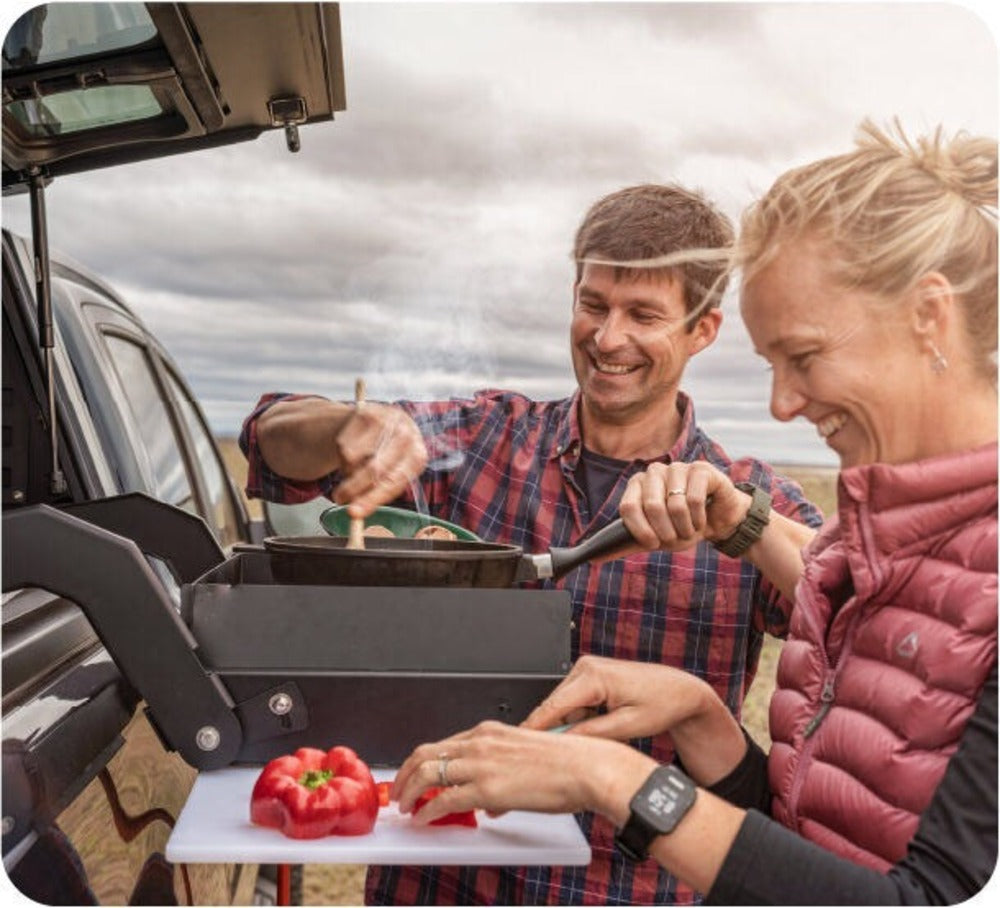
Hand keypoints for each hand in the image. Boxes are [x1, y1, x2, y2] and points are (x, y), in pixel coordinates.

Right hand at [332, 403, 427, 515]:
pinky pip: (344, 444)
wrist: (381, 422)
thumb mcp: (392, 473)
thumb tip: (355, 511)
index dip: (372, 499)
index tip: (354, 513)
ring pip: (353, 457)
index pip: (394, 481)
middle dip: (353, 488)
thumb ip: (378, 491)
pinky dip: (341, 456)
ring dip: (346, 471)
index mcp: (417, 456)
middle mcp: (406, 435)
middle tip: (339, 500)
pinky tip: (349, 455)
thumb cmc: (387, 456)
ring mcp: (387, 422)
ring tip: (350, 472)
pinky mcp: (367, 413)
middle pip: (375, 468)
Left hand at [391, 721, 654, 826]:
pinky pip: (444, 799)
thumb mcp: (525, 756)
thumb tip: (491, 802)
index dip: (423, 761)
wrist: (586, 768)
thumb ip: (502, 772)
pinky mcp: (486, 788)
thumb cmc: (567, 763)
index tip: (415, 774)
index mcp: (490, 731)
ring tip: (404, 806)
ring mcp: (481, 764)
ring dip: (409, 791)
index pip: (443, 743)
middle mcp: (480, 742)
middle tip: (398, 791)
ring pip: (427, 773)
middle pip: (426, 753)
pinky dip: (427, 810)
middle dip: (405, 773)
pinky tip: (423, 818)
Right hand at [521, 656, 745, 783]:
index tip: (520, 746)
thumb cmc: (662, 704)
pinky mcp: (590, 675)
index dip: (534, 729)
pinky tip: (598, 725)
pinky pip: (574, 700)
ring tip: (595, 738)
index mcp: (594, 677)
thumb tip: (564, 744)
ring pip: (563, 705)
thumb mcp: (627, 727)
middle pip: (554, 706)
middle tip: (559, 757)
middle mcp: (586, 667)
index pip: (552, 706)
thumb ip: (592, 735)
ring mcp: (587, 669)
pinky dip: (579, 716)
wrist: (680, 691)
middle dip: (556, 731)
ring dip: (571, 724)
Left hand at [619, 462, 749, 552]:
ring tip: (690, 528)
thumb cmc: (679, 527)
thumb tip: (594, 558)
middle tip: (676, 538)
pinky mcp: (700, 469)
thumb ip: (625, 544)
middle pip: (651, 505)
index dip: (640, 530)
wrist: (715, 520)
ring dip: (685, 527)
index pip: (628, 507)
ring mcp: (677, 467)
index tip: (653, 543)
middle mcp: (654, 472)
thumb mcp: (652, 538)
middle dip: (666, 531)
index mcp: (637, 485)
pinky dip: (699, 518)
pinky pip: (695, 498)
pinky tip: (702, 519)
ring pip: (675, 504)